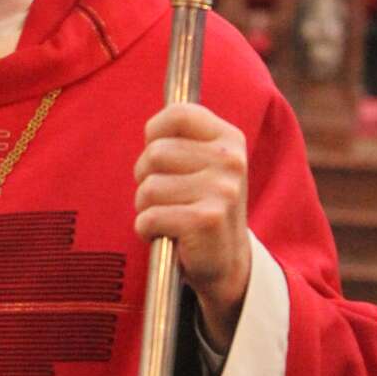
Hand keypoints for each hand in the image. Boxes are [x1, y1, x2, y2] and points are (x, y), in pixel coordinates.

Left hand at [133, 103, 251, 351]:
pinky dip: (147, 229)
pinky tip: (168, 235)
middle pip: (154, 153)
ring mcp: (221, 191)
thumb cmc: (201, 205)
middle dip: (146, 178)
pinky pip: (149, 218)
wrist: (227, 262)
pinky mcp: (206, 220)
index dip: (155, 133)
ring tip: (169, 216)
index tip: (160, 157)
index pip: (177, 113)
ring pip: (148, 187)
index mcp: (229, 139)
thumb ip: (179, 138)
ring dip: (146, 207)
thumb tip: (149, 127)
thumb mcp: (201, 163)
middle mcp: (230, 161)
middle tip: (167, 197)